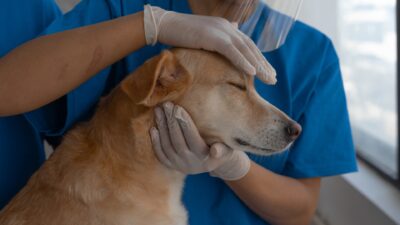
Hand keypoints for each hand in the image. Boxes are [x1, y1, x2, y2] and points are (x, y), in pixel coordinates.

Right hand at [143, 5, 275, 83]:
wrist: (165, 25)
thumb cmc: (181, 33)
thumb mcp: (204, 36)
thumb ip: (218, 39)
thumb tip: (231, 37)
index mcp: (227, 27)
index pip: (247, 45)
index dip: (259, 59)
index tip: (267, 72)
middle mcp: (228, 27)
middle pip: (251, 48)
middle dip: (263, 64)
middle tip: (273, 79)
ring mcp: (222, 31)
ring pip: (246, 50)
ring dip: (259, 66)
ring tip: (269, 79)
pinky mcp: (214, 37)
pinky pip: (233, 52)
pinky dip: (244, 62)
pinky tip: (253, 73)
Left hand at [149, 102, 250, 180]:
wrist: (213, 163)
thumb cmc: (222, 149)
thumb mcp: (228, 150)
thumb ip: (223, 150)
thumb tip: (215, 150)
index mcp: (204, 158)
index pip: (192, 138)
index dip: (184, 123)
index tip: (178, 108)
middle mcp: (190, 163)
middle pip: (177, 141)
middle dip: (171, 121)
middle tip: (166, 105)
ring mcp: (179, 165)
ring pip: (167, 146)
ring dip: (162, 127)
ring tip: (158, 111)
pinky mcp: (171, 166)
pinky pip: (161, 154)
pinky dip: (156, 142)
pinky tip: (153, 128)